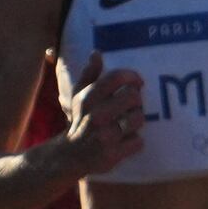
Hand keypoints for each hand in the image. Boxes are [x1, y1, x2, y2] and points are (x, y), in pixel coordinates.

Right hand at [58, 57, 145, 176]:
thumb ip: (89, 75)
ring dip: (137, 121)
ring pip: (139, 119)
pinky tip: (124, 141)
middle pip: (133, 96)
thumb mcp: (79, 97)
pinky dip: (135, 142)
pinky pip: (139, 142)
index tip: (137, 82)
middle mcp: (96, 116)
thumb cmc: (79, 121)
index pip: (116, 77)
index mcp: (87, 99)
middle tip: (131, 106)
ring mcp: (105, 136)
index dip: (132, 77)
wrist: (68, 155)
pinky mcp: (113, 154)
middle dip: (136, 101)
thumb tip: (97, 53)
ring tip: (127, 123)